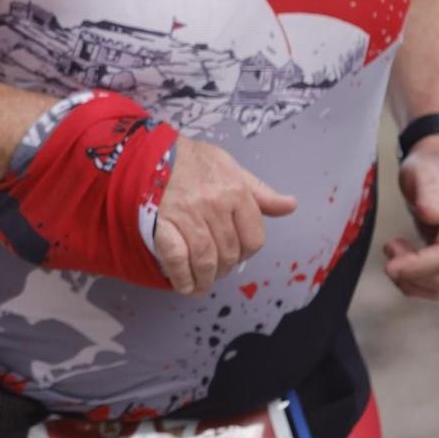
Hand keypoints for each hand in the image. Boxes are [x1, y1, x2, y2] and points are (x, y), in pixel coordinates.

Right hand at [152, 137, 296, 295]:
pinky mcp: (161, 223)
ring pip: (206, 259)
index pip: (254, 238)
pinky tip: (185, 286)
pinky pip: (176, 258)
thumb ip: (259, 191)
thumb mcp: (229, 166)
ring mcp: (187, 215)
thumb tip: (290, 205)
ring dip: (205, 279)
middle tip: (215, 270)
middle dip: (224, 267)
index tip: (236, 255)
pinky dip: (182, 277)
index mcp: (235, 191)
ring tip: (201, 284)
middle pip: (229, 252)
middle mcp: (214, 205)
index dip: (246, 253)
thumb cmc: (189, 159)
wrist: (148, 151)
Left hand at [383, 143, 438, 299]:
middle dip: (411, 272)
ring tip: (392, 251)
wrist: (436, 171)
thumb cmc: (431, 170)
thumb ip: (429, 193)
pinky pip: (435, 284)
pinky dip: (414, 282)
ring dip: (411, 279)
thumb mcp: (426, 172)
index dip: (418, 265)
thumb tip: (431, 216)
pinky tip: (399, 262)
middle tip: (388, 248)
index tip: (390, 266)